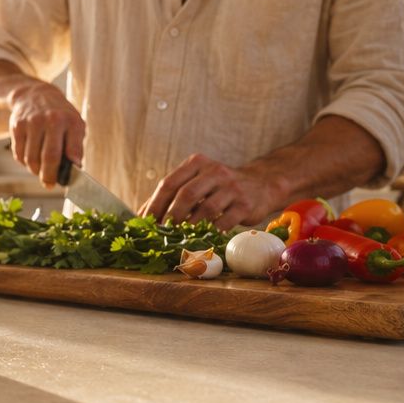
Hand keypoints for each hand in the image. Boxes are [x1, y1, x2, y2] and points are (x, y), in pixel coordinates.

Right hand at [7, 79, 84, 188]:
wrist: (35, 95)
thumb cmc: (60, 115)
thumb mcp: (75, 124)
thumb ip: (76, 145)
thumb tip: (74, 168)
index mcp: (69, 120)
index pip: (71, 152)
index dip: (70, 170)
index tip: (67, 180)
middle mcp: (50, 120)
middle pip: (49, 158)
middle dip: (49, 176)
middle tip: (49, 184)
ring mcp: (31, 122)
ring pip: (31, 159)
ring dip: (35, 170)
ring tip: (40, 170)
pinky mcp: (17, 126)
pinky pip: (19, 154)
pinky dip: (24, 163)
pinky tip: (31, 159)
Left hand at [137, 153, 277, 229]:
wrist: (262, 184)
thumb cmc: (220, 186)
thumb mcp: (197, 181)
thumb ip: (173, 194)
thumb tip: (142, 214)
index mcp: (197, 163)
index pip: (170, 183)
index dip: (155, 204)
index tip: (145, 221)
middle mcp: (215, 171)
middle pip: (186, 194)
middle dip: (171, 216)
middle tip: (161, 232)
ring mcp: (232, 187)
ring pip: (206, 208)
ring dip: (190, 226)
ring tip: (179, 238)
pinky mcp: (245, 204)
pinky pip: (225, 220)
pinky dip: (211, 232)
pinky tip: (203, 239)